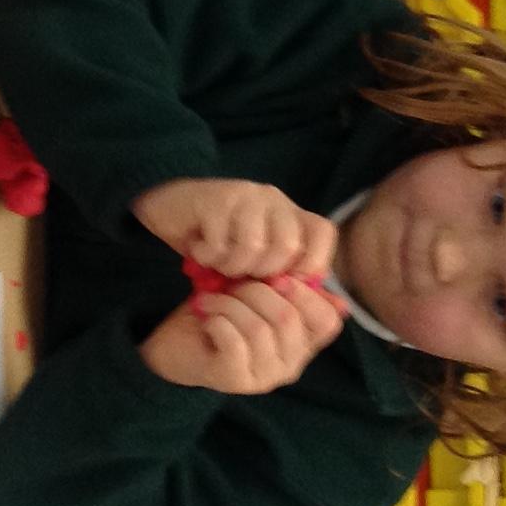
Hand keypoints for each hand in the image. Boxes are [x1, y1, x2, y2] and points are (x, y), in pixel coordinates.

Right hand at [133, 177, 336, 281]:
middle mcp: (273, 199)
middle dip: (260, 273)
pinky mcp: (215, 199)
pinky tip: (200, 251)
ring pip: (253, 247)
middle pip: (287, 246)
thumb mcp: (257, 263)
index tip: (281, 282)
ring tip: (218, 263)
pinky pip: (220, 244)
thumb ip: (291, 282)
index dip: (309, 263)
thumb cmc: (219, 244)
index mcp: (290, 213)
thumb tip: (336, 310)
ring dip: (230, 266)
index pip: (322, 232)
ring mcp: (245, 195)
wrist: (168, 211)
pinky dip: (208, 257)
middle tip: (239, 274)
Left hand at [140, 277, 345, 393]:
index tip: (276, 275)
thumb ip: (289, 288)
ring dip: (230, 304)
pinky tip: (206, 316)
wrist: (175, 343)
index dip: (304, 293)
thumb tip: (325, 281)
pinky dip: (217, 319)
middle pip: (288, 319)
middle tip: (232, 283)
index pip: (327, 322)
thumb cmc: (222, 314)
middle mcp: (289, 366)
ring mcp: (263, 377)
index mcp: (302, 344)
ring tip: (212, 298)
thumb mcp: (257, 293)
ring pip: (258, 328)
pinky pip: (234, 342)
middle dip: (256, 290)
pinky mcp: (234, 381)